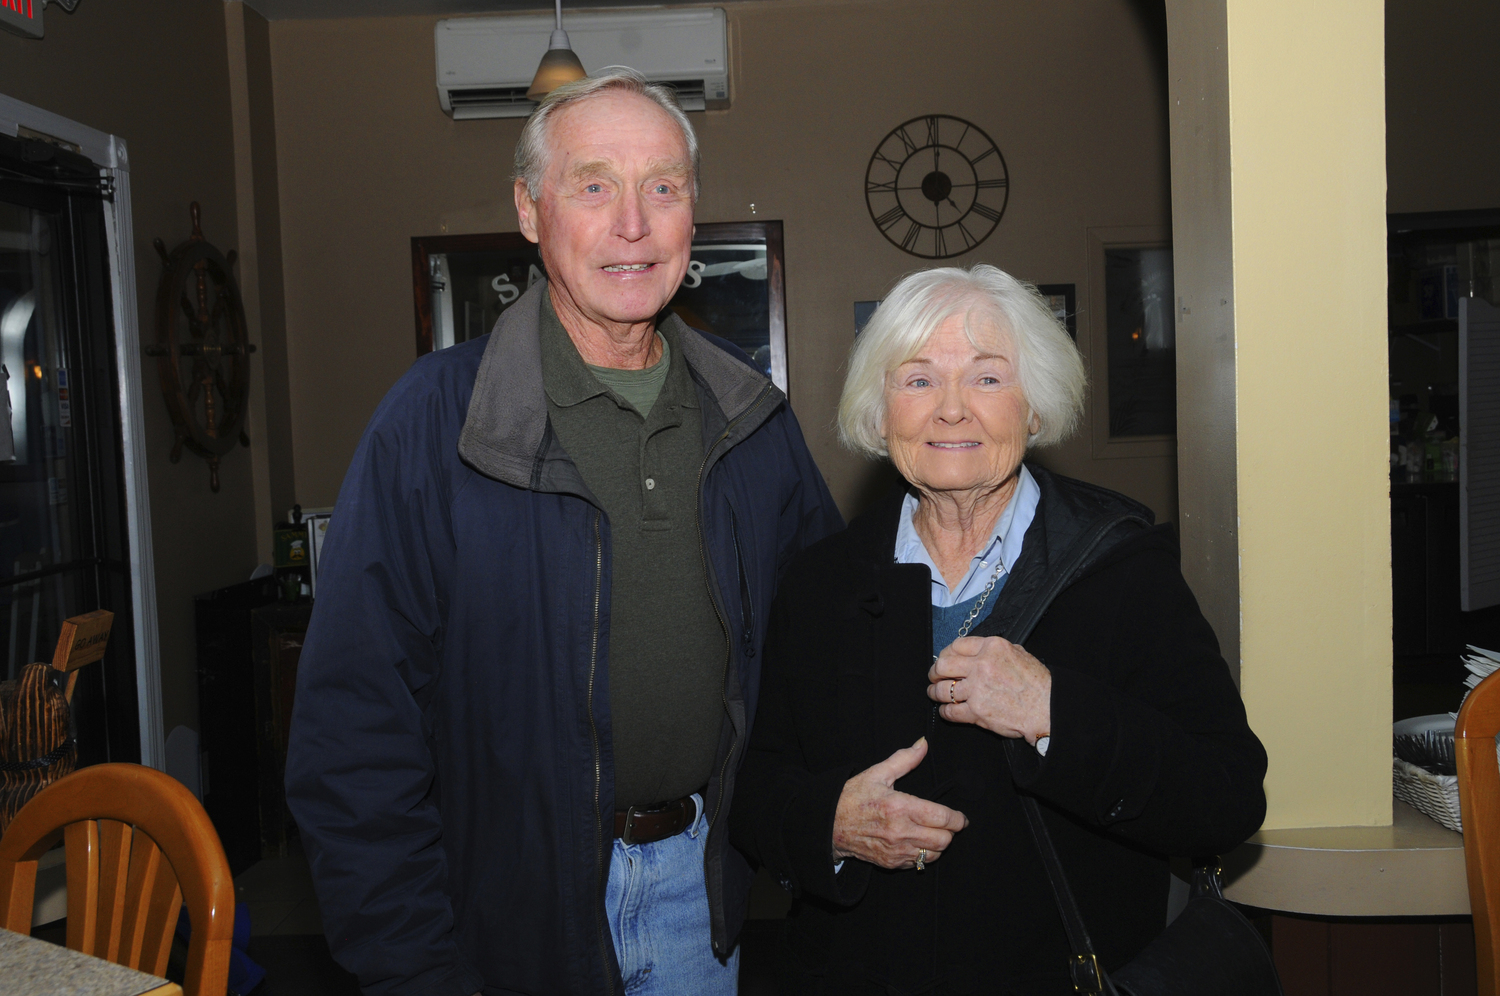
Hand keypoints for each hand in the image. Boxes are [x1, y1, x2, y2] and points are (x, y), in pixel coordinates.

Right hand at [831, 737, 967, 868]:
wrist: (829, 824)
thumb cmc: (852, 797)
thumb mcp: (877, 773)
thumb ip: (904, 759)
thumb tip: (923, 743)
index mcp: (900, 807)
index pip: (942, 818)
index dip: (958, 819)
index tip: (961, 818)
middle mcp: (901, 832)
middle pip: (944, 840)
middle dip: (950, 832)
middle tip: (947, 824)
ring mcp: (896, 850)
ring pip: (934, 855)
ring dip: (938, 845)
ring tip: (933, 834)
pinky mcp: (891, 863)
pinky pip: (918, 864)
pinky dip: (923, 855)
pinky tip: (917, 843)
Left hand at [928, 636, 1050, 743]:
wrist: (1048, 709)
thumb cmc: (1037, 683)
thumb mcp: (1019, 653)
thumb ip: (996, 650)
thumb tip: (978, 650)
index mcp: (992, 647)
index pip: (956, 645)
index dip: (946, 653)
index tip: (943, 659)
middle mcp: (981, 665)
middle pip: (943, 665)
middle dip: (934, 672)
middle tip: (934, 677)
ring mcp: (977, 689)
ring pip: (942, 690)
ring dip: (934, 692)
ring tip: (934, 693)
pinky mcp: (976, 712)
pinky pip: (950, 711)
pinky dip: (945, 711)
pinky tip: (946, 710)